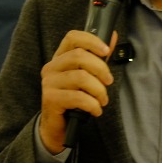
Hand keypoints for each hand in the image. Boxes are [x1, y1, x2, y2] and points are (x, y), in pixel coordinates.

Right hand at [39, 29, 116, 152]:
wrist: (56, 126)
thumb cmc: (73, 99)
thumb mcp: (86, 76)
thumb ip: (98, 57)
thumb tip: (112, 36)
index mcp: (59, 58)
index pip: (73, 37)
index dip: (91, 40)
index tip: (106, 51)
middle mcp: (51, 67)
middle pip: (79, 56)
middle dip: (101, 69)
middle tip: (109, 82)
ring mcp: (49, 83)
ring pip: (81, 77)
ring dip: (99, 90)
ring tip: (102, 100)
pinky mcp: (51, 99)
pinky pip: (78, 97)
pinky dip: (92, 104)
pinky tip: (96, 110)